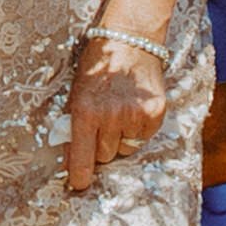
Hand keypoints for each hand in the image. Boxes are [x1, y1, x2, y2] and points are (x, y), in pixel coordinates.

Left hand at [65, 32, 167, 195]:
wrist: (130, 40)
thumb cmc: (97, 66)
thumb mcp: (75, 93)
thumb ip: (72, 126)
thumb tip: (70, 161)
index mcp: (85, 111)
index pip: (82, 158)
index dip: (79, 176)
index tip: (78, 185)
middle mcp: (111, 116)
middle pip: (103, 156)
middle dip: (99, 148)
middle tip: (100, 127)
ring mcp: (135, 116)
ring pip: (123, 150)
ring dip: (118, 140)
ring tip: (117, 115)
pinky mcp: (155, 115)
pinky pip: (141, 139)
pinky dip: (136, 131)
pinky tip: (132, 110)